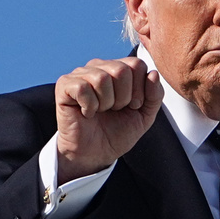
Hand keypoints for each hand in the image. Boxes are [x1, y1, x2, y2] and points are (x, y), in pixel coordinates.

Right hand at [54, 57, 163, 182]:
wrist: (96, 153)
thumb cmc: (118, 132)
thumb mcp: (145, 115)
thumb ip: (155, 95)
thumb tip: (153, 73)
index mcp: (119, 68)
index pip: (137, 65)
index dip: (140, 90)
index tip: (132, 106)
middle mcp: (100, 67)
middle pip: (121, 70)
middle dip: (123, 98)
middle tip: (115, 110)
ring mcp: (81, 74)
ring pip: (101, 78)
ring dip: (105, 103)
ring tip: (100, 111)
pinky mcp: (65, 85)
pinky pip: (82, 88)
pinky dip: (89, 106)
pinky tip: (86, 113)